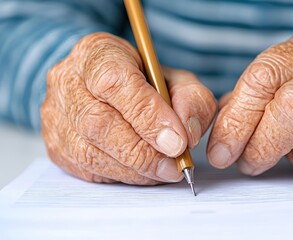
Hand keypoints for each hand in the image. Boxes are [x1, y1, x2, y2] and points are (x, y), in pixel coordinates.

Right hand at [41, 33, 215, 184]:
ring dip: (135, 169)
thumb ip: (190, 100)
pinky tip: (143, 172)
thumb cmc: (146, 83)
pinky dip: (121, 176)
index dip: (147, 115)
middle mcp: (67, 80)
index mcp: (97, 52)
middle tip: (175, 165)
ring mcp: (55, 114)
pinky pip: (87, 169)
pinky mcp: (56, 145)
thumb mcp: (177, 80)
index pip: (114, 82)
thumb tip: (187, 135)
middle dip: (143, 151)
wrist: (109, 88)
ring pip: (90, 152)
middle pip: (98, 122)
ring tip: (164, 170)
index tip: (177, 141)